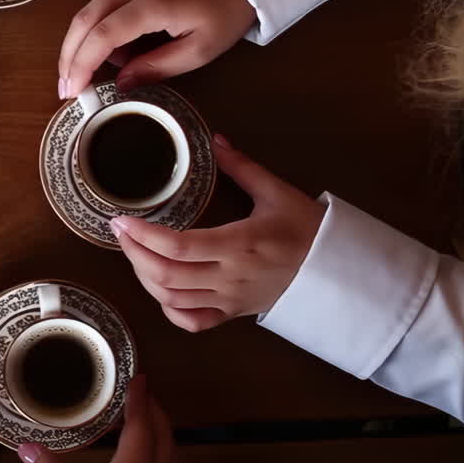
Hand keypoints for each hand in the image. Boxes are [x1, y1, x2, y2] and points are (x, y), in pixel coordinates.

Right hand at [19, 377, 177, 462]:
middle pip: (164, 436)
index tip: (139, 379)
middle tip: (142, 395)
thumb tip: (29, 450)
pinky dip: (165, 458)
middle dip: (155, 411)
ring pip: (173, 456)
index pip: (142, 425)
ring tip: (147, 425)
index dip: (140, 399)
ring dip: (163, 434)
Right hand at [57, 0, 254, 100]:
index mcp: (152, 2)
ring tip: (90, 75)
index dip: (82, 65)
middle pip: (84, 20)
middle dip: (69, 56)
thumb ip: (157, 67)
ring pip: (88, 11)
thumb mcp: (200, 50)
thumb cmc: (228, 10)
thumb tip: (120, 83)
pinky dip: (95, 31)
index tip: (72, 92)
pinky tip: (109, 54)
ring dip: (80, 45)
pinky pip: (102, 5)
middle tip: (65, 88)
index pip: (102, 35)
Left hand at [113, 135, 324, 331]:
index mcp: (240, 244)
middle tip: (121, 233)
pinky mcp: (233, 314)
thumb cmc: (310, 231)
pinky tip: (159, 289)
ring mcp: (230, 300)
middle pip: (166, 275)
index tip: (123, 220)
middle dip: (134, 254)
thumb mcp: (278, 193)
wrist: (342, 274)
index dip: (144, 236)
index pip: (179, 246)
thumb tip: (215, 140)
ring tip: (134, 253)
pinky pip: (192, 322)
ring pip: (172, 300)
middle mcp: (230, 277)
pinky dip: (168, 309)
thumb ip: (242, 167)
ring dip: (145, 278)